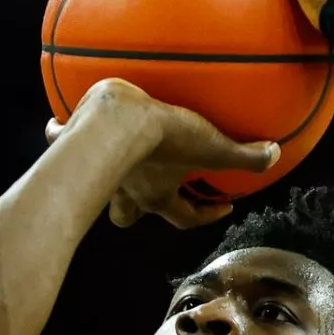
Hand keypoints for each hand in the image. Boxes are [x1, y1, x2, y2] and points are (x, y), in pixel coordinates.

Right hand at [49, 78, 278, 228]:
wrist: (115, 117)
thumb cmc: (162, 135)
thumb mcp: (211, 143)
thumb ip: (244, 154)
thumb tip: (275, 155)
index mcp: (157, 194)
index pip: (185, 217)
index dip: (206, 217)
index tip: (222, 207)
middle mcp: (127, 189)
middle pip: (127, 217)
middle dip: (136, 213)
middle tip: (150, 198)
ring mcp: (98, 169)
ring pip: (94, 186)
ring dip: (101, 183)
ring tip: (105, 169)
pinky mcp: (74, 140)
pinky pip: (59, 136)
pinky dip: (59, 133)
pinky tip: (57, 125)